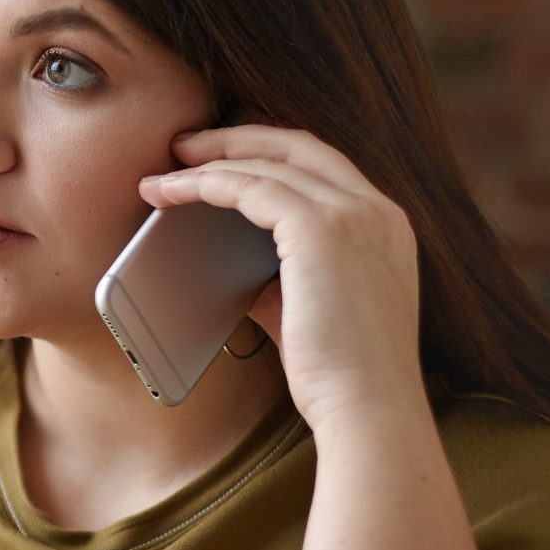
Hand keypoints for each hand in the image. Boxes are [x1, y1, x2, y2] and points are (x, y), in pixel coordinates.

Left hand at [136, 124, 421, 428]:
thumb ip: (278, 275)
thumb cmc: (339, 376)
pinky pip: (250, 185)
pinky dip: (206, 183)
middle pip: (299, 146)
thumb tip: (227, 264)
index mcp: (384, 226)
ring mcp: (355, 213)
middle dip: (237, 139)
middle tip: (185, 145)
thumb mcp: (310, 308)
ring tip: (165, 171)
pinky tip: (172, 192)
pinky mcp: (322, 229)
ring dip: (210, 160)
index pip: (322, 167)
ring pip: (269, 162)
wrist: (368, 410)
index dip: (269, 155)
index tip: (224, 159)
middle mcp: (377, 210)